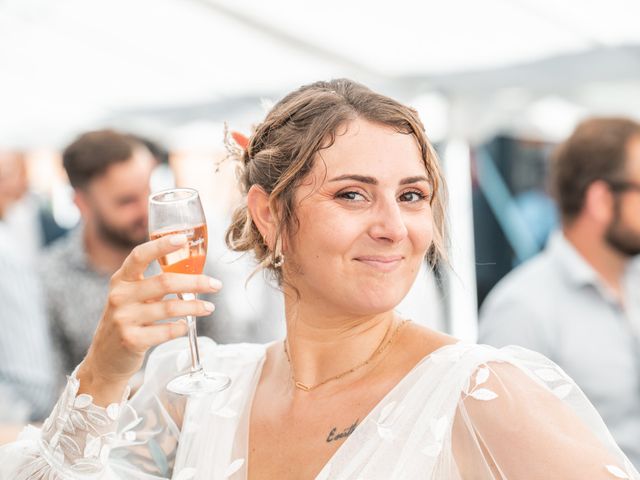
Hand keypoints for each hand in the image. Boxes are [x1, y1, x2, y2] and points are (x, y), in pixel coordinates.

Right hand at [77, 234, 221, 404]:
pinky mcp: (131, 340)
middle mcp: (120, 296)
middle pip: (165, 282)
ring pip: (170, 308)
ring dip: (195, 307)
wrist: (105, 359)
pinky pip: (166, 331)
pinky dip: (181, 328)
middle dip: (196, 282)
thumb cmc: (127, 321)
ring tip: (209, 308)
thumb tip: (193, 271)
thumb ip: (153, 284)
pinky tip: (186, 326)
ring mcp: (124, 319)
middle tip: (216, 285)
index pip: (139, 255)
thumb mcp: (131, 297)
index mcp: (121, 280)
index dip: (161, 246)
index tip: (183, 239)